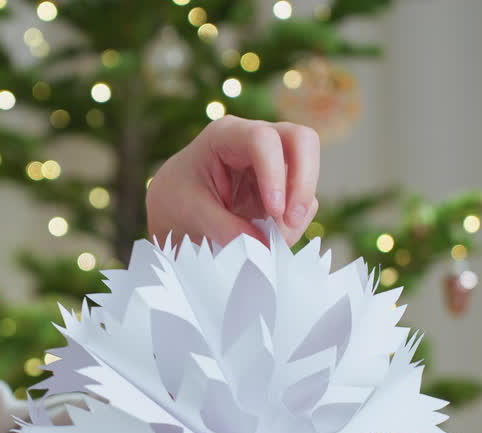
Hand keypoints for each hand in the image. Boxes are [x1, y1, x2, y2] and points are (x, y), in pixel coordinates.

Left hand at [146, 116, 319, 246]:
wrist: (173, 209)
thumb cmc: (177, 199)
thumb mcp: (191, 212)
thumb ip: (225, 227)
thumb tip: (265, 246)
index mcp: (226, 135)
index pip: (263, 139)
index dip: (274, 172)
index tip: (274, 209)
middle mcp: (257, 139)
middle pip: (302, 140)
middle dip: (304, 181)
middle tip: (290, 221)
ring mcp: (274, 161)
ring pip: (309, 173)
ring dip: (297, 210)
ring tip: (272, 241)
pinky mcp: (283, 187)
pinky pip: (303, 201)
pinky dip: (293, 224)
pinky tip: (270, 240)